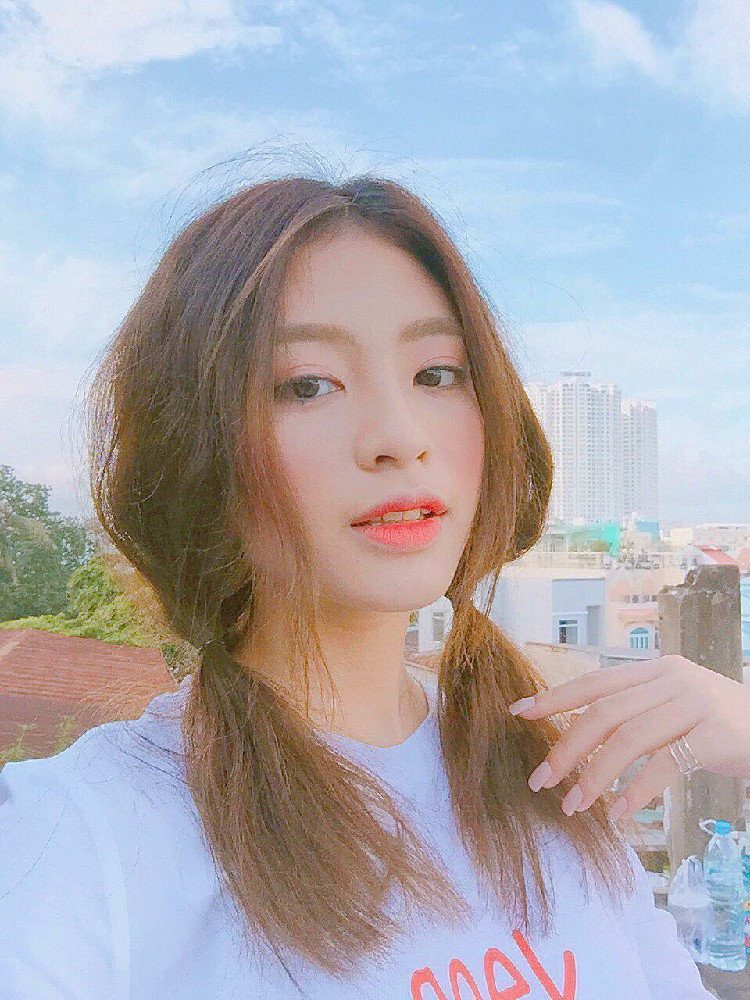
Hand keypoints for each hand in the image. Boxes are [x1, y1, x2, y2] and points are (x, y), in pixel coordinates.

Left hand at [508, 655, 749, 823]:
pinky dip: (636, 791)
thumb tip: (578, 736)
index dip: (555, 698)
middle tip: (541, 779)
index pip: (594, 682)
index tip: (519, 713)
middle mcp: (671, 680)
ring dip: (594, 775)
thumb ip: (634, 711)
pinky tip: (618, 813)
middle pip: (604, 713)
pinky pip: (664, 765)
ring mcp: (693, 704)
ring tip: (573, 805)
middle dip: (566, 747)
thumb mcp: (674, 705)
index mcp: (654, 671)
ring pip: (628, 739)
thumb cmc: (717, 724)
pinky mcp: (713, 735)